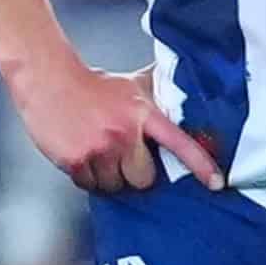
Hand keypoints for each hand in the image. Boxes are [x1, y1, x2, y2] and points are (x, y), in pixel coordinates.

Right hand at [12, 56, 222, 194]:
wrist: (48, 79)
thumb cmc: (92, 84)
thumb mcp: (133, 85)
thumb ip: (159, 93)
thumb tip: (187, 85)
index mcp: (144, 115)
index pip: (180, 143)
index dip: (201, 165)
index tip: (216, 183)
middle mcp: (125, 134)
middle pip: (143, 179)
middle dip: (134, 173)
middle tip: (122, 156)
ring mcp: (99, 149)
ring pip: (114, 185)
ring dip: (108, 176)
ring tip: (99, 152)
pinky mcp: (74, 160)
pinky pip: (89, 185)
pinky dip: (87, 177)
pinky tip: (83, 155)